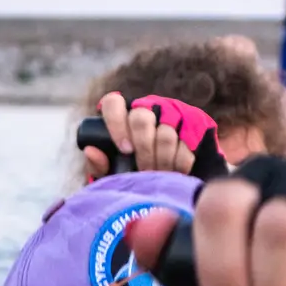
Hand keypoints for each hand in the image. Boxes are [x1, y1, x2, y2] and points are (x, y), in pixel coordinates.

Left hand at [85, 92, 224, 180]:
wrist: (180, 181)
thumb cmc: (141, 176)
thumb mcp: (118, 175)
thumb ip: (100, 166)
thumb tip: (90, 151)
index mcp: (125, 115)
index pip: (113, 103)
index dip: (116, 124)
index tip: (124, 149)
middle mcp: (147, 108)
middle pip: (141, 118)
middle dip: (142, 150)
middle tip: (144, 169)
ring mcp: (172, 112)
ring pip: (165, 132)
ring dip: (162, 160)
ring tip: (160, 174)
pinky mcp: (194, 123)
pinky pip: (186, 142)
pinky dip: (180, 162)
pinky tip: (177, 171)